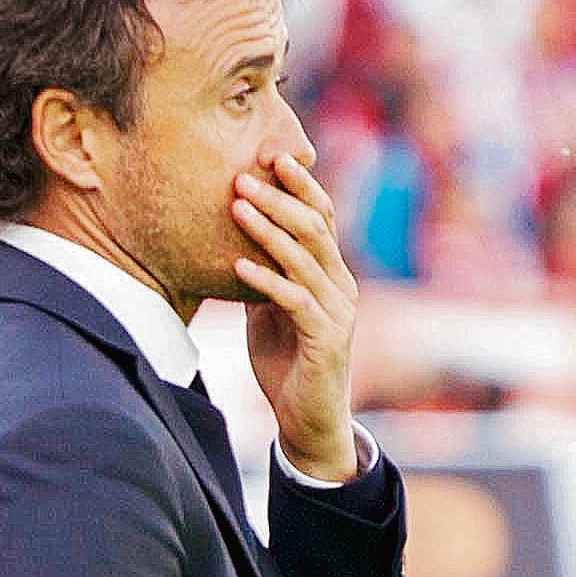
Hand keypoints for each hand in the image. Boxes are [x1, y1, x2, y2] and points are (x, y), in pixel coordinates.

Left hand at [231, 153, 363, 484]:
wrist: (309, 422)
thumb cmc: (287, 364)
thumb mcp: (270, 312)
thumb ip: (263, 277)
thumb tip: (235, 245)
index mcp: (331, 274)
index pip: (320, 217)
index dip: (299, 185)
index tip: (269, 154)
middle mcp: (340, 286)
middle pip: (314, 228)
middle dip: (279, 198)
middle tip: (244, 174)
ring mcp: (337, 312)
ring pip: (304, 259)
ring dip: (268, 231)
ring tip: (237, 206)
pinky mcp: (324, 340)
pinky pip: (294, 301)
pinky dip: (266, 281)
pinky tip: (238, 266)